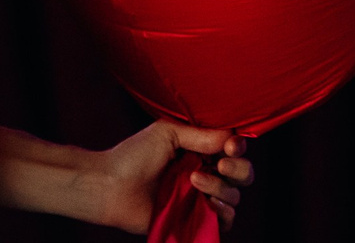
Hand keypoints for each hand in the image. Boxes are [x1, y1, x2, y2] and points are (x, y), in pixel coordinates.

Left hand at [87, 121, 253, 234]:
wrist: (111, 186)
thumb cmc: (133, 155)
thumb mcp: (167, 133)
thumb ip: (201, 135)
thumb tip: (231, 137)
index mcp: (199, 150)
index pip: (233, 148)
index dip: (238, 147)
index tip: (229, 146)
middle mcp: (204, 173)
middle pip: (243, 173)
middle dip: (239, 168)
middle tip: (221, 165)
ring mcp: (201, 198)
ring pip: (234, 196)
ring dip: (221, 187)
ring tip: (194, 181)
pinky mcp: (196, 219)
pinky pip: (225, 221)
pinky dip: (224, 212)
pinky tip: (209, 202)